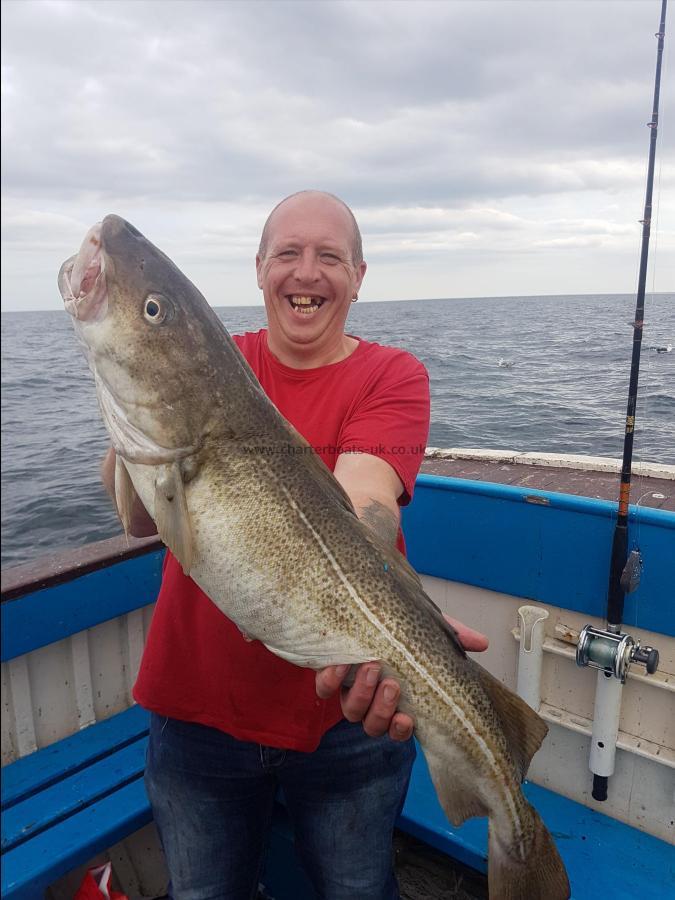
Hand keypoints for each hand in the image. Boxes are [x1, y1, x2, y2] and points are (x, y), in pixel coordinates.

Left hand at [315, 615, 487, 741]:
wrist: (361, 602)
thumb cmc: (397, 623)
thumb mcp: (427, 627)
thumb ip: (454, 635)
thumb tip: (484, 642)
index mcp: (397, 697)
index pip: (399, 727)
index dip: (401, 730)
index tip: (407, 718)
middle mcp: (371, 700)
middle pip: (373, 725)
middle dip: (382, 709)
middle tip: (392, 684)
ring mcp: (347, 689)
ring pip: (351, 712)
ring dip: (362, 695)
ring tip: (371, 667)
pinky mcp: (326, 675)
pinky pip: (324, 689)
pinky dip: (331, 680)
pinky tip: (340, 664)